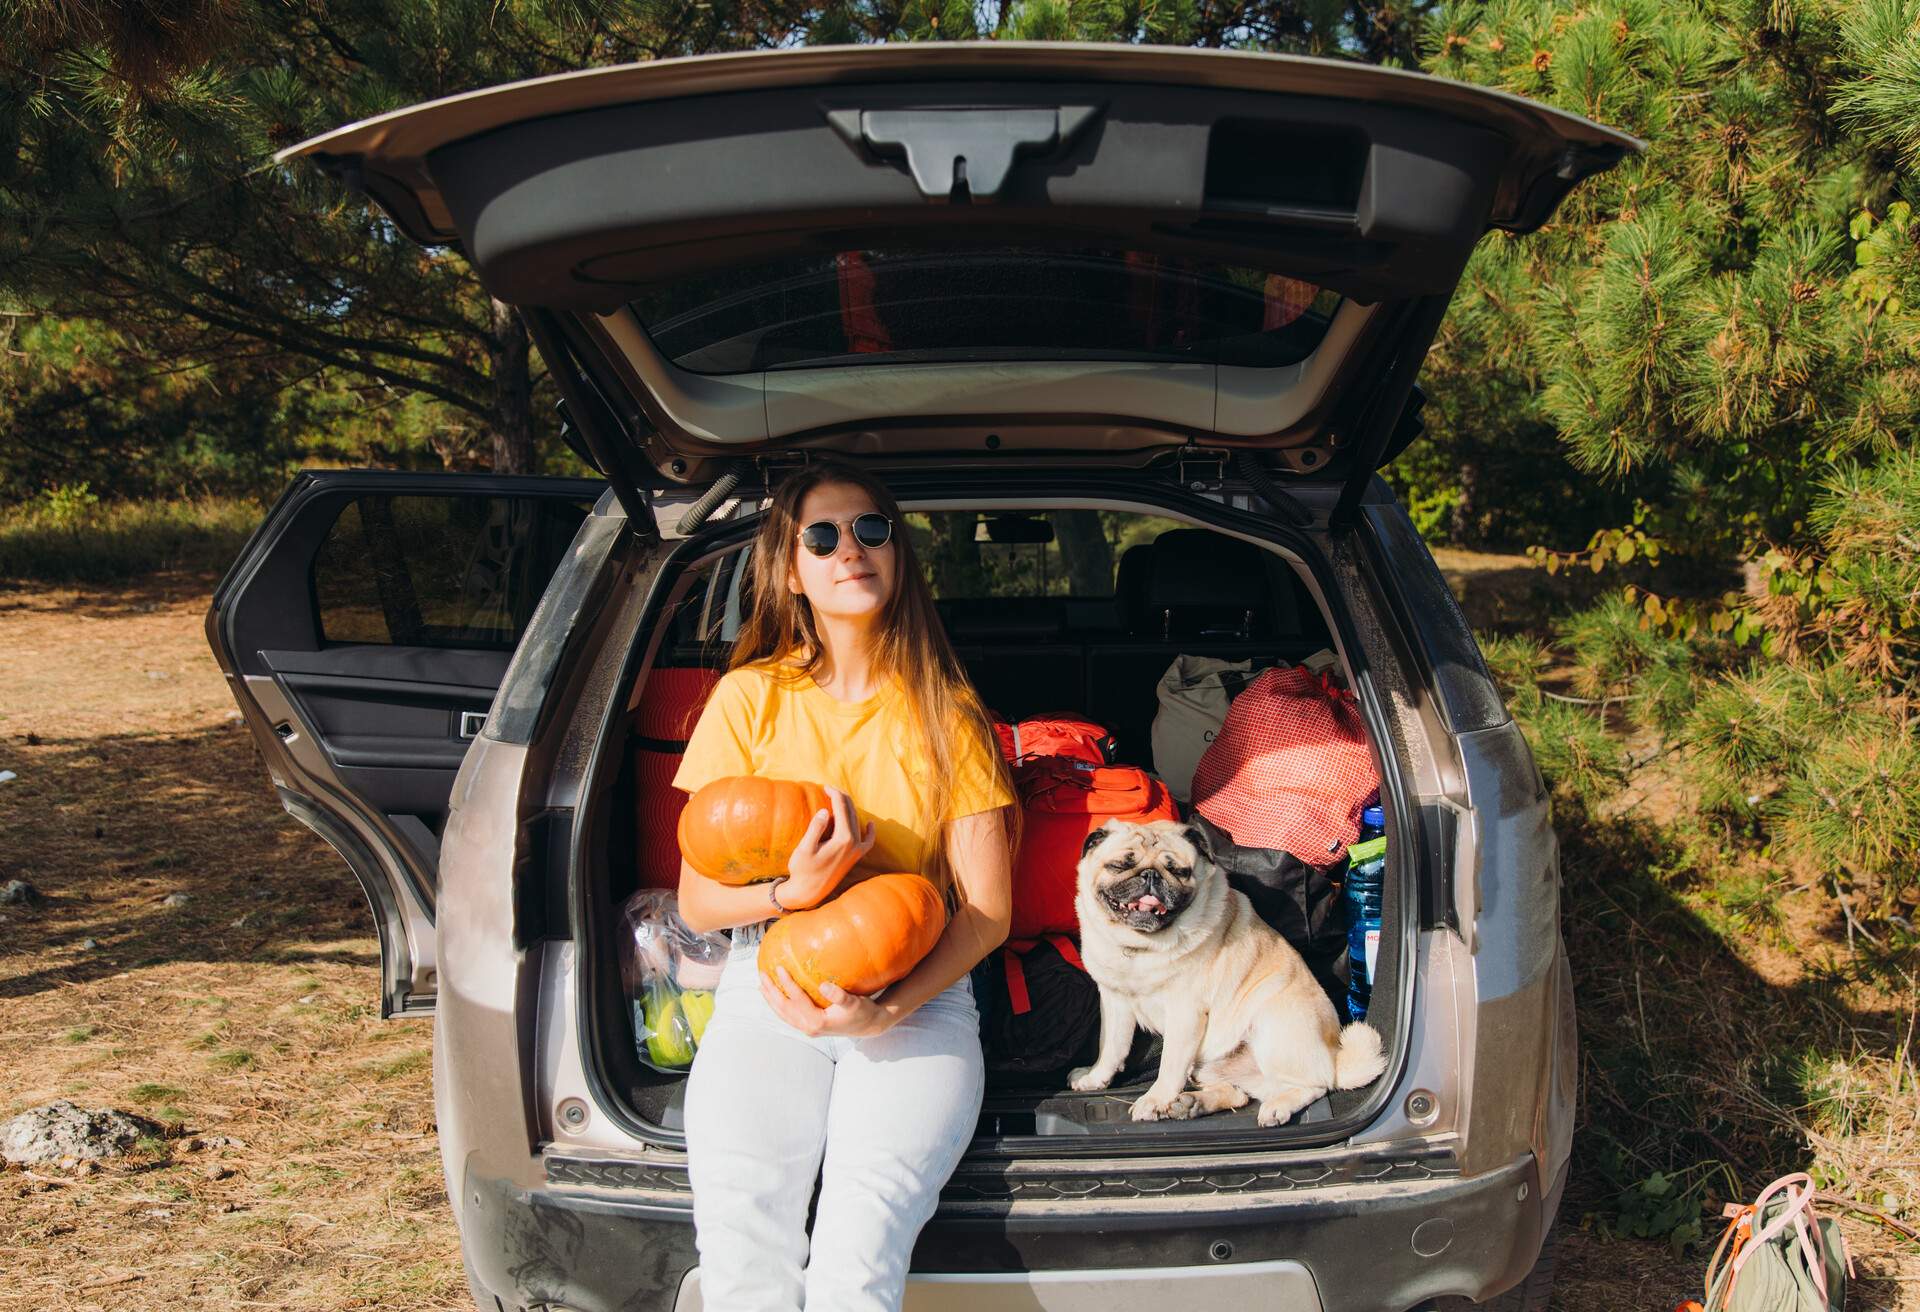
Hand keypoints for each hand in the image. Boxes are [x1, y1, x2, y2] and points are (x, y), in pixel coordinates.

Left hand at [760, 967, 893, 1038]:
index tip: (778, 968)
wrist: (868, 1026)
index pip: (797, 1000)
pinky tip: (776, 995)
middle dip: (771, 991)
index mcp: (817, 1021)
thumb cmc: (863, 1012)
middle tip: (761, 973)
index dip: (787, 983)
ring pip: (783, 1014)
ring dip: (771, 999)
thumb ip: (839, 995)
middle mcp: (809, 1027)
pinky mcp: (809, 1027)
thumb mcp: (854, 1003)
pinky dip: (779, 1005)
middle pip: (783, 1008)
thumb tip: (824, 985)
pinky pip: (788, 1015)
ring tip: (762, 984)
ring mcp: (807, 1028)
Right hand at [779, 786, 873, 909]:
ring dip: (850, 809)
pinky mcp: (855, 858)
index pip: (841, 809)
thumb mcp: (804, 848)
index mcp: (843, 839)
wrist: (808, 893)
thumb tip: (826, 811)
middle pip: (851, 813)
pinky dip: (870, 832)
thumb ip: (816, 828)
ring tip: (839, 799)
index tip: (824, 786)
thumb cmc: (802, 870)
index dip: (834, 794)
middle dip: (842, 798)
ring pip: (857, 823)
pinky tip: (870, 824)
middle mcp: (854, 844)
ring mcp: (857, 851)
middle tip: (829, 789)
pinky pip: (868, 842)